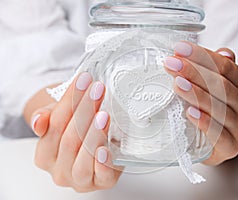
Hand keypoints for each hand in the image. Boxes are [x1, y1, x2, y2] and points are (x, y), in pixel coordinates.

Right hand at [30, 72, 121, 191]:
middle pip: (69, 139)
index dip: (69, 101)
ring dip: (94, 133)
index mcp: (44, 155)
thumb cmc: (76, 131)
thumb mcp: (59, 120)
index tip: (83, 80)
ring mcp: (80, 179)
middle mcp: (59, 171)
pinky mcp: (101, 183)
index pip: (54, 125)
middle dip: (85, 111)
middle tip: (98, 90)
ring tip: (103, 114)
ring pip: (83, 156)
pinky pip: (102, 176)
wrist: (93, 146)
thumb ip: (47, 117)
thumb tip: (39, 120)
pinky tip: (106, 148)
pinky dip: (103, 162)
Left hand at [164, 42, 237, 164]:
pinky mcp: (232, 146)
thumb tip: (222, 52)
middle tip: (172, 65)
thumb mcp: (218, 85)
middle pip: (222, 85)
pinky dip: (205, 122)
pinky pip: (219, 134)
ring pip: (221, 108)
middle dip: (194, 72)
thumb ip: (217, 68)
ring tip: (178, 85)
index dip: (201, 56)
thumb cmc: (217, 109)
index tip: (179, 49)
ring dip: (197, 95)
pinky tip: (190, 113)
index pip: (225, 66)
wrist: (225, 140)